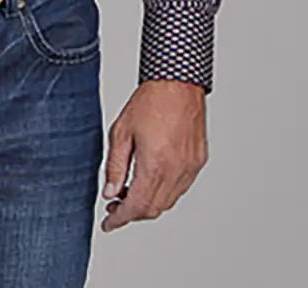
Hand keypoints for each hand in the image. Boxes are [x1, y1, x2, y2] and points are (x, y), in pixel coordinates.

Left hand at [100, 78, 207, 231]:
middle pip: (153, 209)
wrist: (177, 83)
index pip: (136, 206)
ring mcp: (190, 168)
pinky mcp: (198, 161)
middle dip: (132, 213)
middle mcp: (176, 170)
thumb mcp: (121, 132)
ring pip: (168, 201)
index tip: (108, 224)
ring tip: (131, 192)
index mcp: (155, 164)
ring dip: (149, 204)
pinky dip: (164, 192)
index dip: (120, 219)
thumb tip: (111, 193)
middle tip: (115, 206)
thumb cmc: (150, 101)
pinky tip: (151, 180)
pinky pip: (181, 188)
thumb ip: (116, 167)